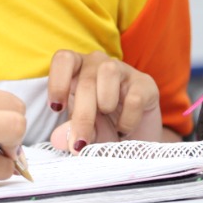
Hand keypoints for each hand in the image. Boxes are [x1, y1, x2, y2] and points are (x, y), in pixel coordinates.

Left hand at [46, 50, 161, 152]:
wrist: (136, 137)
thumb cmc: (103, 125)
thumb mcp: (83, 129)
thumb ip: (70, 131)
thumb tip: (58, 139)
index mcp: (77, 69)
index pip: (63, 59)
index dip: (57, 81)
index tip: (57, 108)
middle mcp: (98, 64)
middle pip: (86, 80)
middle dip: (82, 115)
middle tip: (80, 143)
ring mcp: (123, 70)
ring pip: (109, 72)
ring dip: (105, 102)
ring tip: (107, 118)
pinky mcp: (145, 84)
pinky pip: (134, 98)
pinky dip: (127, 120)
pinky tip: (124, 129)